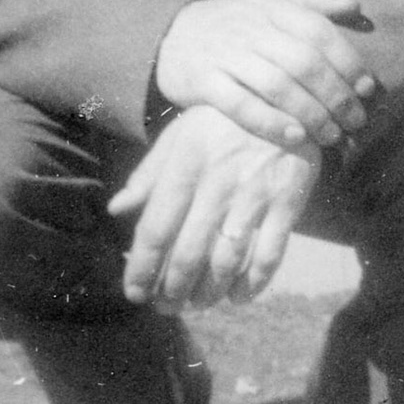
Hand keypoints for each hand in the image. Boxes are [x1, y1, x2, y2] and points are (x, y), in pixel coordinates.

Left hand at [107, 105, 321, 310]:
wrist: (282, 96)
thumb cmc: (221, 121)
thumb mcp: (180, 135)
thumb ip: (148, 174)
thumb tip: (116, 209)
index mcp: (185, 166)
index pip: (155, 230)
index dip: (142, 269)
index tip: (134, 292)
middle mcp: (217, 183)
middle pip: (188, 254)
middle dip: (172, 291)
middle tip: (166, 307)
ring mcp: (255, 195)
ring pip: (227, 262)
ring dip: (208, 293)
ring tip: (197, 303)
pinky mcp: (288, 202)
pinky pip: (269, 256)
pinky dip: (252, 284)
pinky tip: (238, 295)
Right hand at [154, 0, 375, 147]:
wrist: (169, 37)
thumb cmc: (234, 22)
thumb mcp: (269, 1)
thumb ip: (311, 1)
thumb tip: (355, 7)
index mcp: (271, 6)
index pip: (318, 31)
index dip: (348, 61)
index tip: (368, 88)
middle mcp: (250, 28)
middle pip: (303, 62)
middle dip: (336, 95)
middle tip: (356, 120)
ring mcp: (225, 55)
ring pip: (277, 86)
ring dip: (311, 114)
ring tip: (333, 136)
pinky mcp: (203, 83)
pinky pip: (240, 106)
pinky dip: (270, 123)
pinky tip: (296, 138)